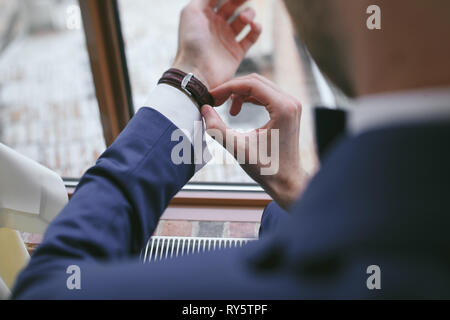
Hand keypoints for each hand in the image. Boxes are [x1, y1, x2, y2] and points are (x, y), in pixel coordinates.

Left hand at [173, 0, 261, 88]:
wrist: (197, 70)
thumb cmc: (191, 41)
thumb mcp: (191, 11)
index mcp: (205, 16)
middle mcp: (216, 26)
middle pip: (233, 6)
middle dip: (241, 0)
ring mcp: (227, 39)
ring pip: (244, 20)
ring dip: (249, 14)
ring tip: (245, 18)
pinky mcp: (237, 52)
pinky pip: (251, 37)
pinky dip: (256, 29)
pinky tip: (254, 26)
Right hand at [201, 74, 306, 208]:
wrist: (286, 181)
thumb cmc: (266, 168)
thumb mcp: (237, 149)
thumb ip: (217, 128)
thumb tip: (204, 108)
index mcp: (283, 108)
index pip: (251, 84)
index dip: (228, 88)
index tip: (212, 97)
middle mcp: (290, 102)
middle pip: (255, 81)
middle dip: (232, 88)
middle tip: (215, 101)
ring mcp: (291, 104)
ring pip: (260, 86)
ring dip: (240, 94)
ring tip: (227, 110)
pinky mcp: (288, 110)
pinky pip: (265, 94)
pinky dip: (249, 98)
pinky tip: (237, 111)